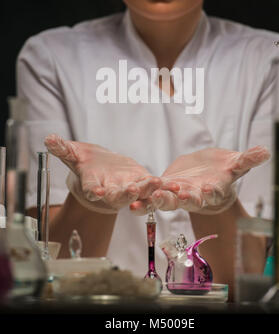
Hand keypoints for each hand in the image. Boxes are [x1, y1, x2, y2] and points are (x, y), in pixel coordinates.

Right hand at [44, 134, 160, 213]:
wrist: (102, 169)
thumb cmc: (86, 162)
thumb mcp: (74, 153)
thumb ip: (63, 148)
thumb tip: (48, 138)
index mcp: (93, 184)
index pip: (91, 189)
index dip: (93, 191)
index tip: (95, 192)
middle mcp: (111, 191)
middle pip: (118, 196)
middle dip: (125, 194)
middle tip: (131, 191)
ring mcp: (128, 189)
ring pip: (139, 194)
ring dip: (148, 190)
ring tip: (156, 183)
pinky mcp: (142, 183)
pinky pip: (153, 187)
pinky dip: (163, 187)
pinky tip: (174, 185)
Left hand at [130, 146, 269, 214]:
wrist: (207, 172)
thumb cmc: (224, 170)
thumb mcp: (235, 164)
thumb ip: (247, 159)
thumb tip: (266, 151)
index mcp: (210, 190)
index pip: (209, 193)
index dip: (206, 192)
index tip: (203, 190)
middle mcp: (193, 195)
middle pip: (183, 200)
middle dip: (174, 199)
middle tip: (166, 197)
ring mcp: (176, 192)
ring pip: (163, 198)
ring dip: (152, 201)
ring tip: (140, 203)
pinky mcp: (164, 186)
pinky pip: (151, 192)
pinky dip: (141, 195)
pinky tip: (129, 198)